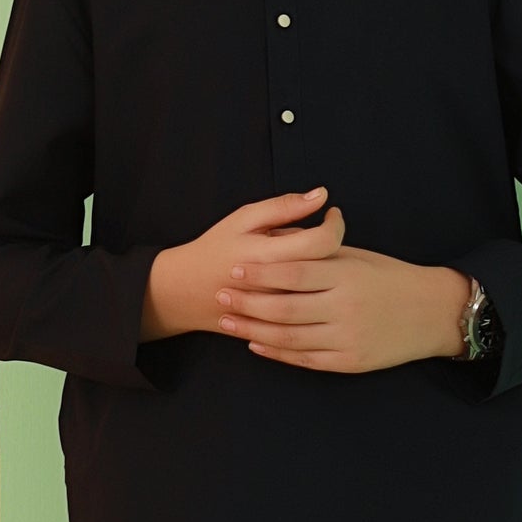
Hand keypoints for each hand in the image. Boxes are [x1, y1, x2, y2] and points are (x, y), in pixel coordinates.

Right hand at [141, 186, 343, 340]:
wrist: (187, 291)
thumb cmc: (217, 249)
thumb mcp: (243, 219)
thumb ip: (283, 206)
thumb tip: (321, 195)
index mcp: (268, 255)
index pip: (321, 241)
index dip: (335, 225)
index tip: (331, 214)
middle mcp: (276, 287)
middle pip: (327, 268)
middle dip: (331, 247)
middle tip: (322, 234)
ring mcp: (278, 312)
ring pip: (321, 292)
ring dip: (324, 272)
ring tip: (308, 258)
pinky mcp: (278, 327)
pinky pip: (310, 311)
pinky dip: (314, 293)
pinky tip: (302, 280)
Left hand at [217, 209, 469, 372]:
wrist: (433, 312)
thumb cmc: (391, 278)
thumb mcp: (358, 257)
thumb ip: (320, 252)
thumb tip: (279, 237)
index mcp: (346, 274)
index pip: (293, 272)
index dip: (260, 272)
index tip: (233, 268)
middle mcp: (345, 307)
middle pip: (284, 307)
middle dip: (247, 303)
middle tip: (220, 296)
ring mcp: (347, 337)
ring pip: (290, 337)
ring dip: (253, 330)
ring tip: (228, 321)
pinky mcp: (350, 361)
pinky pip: (306, 359)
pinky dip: (277, 352)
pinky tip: (256, 344)